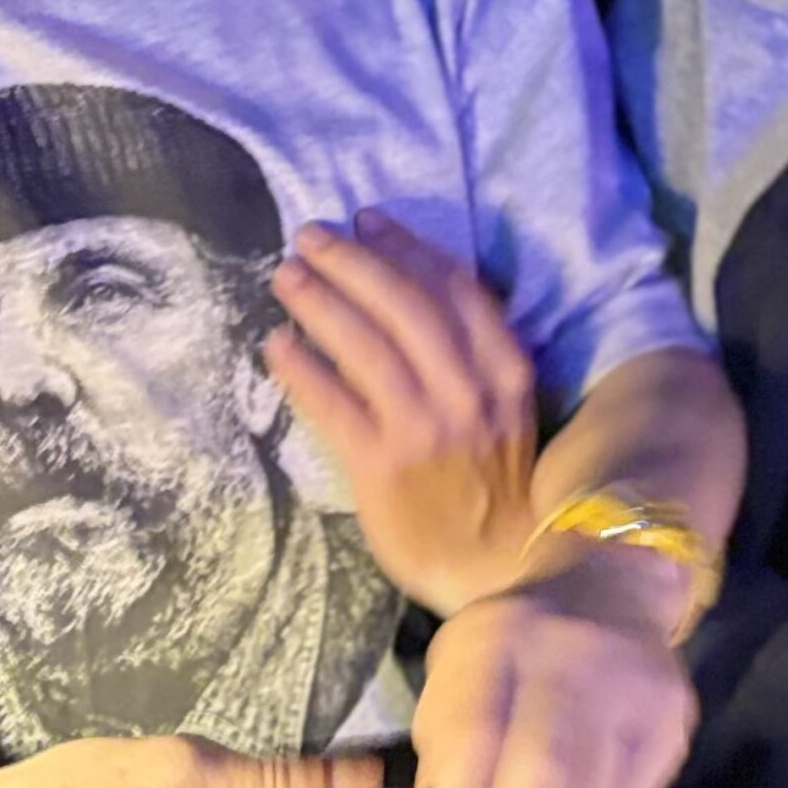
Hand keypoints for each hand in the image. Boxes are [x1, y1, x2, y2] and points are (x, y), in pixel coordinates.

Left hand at [266, 211, 539, 614]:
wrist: (497, 566)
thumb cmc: (498, 483)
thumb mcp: (509, 408)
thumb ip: (477, 356)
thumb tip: (417, 293)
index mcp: (507, 370)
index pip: (456, 290)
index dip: (409, 248)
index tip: (369, 221)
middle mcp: (470, 391)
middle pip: (406, 306)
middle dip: (354, 262)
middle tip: (310, 236)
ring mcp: (426, 428)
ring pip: (367, 346)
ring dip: (321, 303)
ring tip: (287, 277)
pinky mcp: (384, 467)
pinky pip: (335, 405)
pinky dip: (304, 369)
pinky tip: (277, 345)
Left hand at [412, 552, 697, 787]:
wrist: (604, 589)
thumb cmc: (511, 650)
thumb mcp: (455, 674)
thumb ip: (442, 749)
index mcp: (499, 640)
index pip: (475, 738)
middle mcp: (572, 652)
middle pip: (544, 772)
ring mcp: (633, 679)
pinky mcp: (673, 708)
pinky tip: (587, 775)